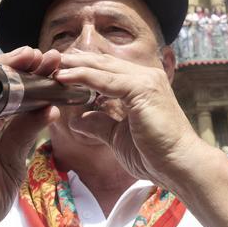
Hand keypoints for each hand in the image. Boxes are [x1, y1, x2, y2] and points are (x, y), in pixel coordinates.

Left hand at [53, 52, 208, 188]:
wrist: (181, 166)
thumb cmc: (155, 155)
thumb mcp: (117, 137)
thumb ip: (99, 124)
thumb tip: (78, 120)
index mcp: (142, 84)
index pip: (105, 69)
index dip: (80, 68)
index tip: (56, 70)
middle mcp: (145, 76)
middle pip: (101, 62)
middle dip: (73, 61)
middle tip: (46, 60)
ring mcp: (145, 80)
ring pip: (101, 67)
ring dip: (72, 66)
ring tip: (49, 65)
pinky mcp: (142, 88)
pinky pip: (105, 79)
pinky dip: (82, 76)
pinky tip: (63, 77)